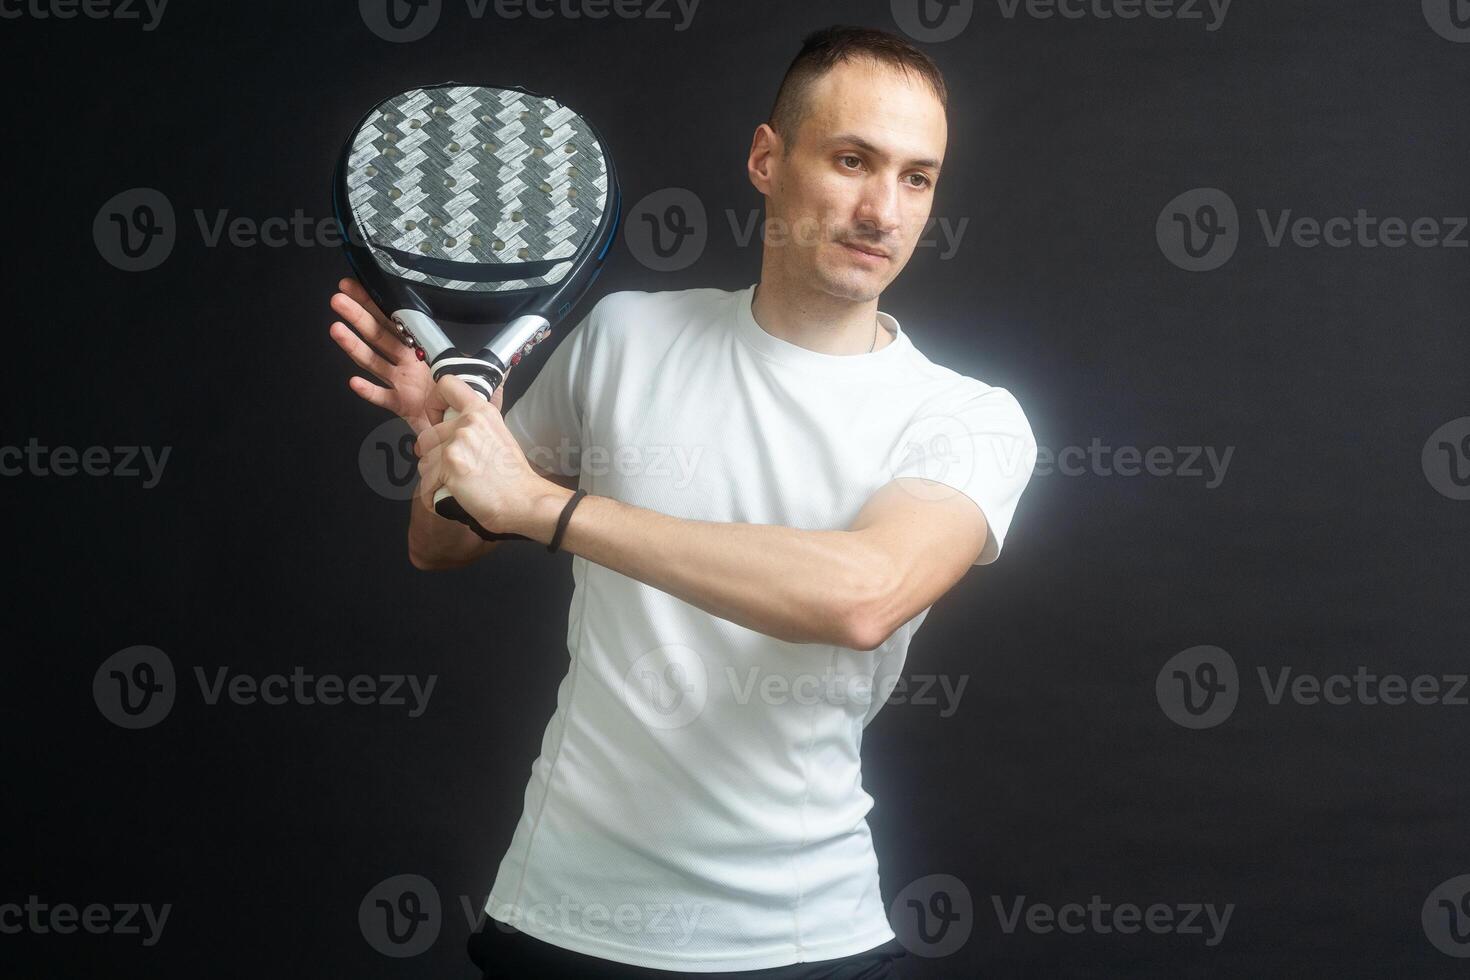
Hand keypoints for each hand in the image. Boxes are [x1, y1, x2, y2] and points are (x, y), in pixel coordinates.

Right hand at [328, 278, 507, 432]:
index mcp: (422, 351)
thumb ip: (490, 363)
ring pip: (372, 361)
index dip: (379, 304)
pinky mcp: (399, 404)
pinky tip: (354, 381)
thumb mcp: (482, 376)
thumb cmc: (465, 400)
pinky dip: (368, 390)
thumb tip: (510, 348)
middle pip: (378, 335)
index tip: (361, 287)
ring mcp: (400, 383)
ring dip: (354, 345)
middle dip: (359, 316)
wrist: (461, 429)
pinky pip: (381, 397)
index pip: (397, 321)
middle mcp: (407, 364)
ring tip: (336, 329)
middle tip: (340, 299)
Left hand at [414, 375, 548, 534]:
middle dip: (432, 457)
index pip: (446, 384)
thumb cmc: (513, 476)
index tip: (437, 421)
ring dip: (433, 477)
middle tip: (450, 470)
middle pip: (426, 435)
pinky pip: (426, 483)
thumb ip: (475, 426)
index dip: (434, 403)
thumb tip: (449, 429)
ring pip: (424, 461)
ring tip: (453, 487)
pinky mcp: (450, 466)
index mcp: (481, 411)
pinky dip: (432, 495)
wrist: (523, 500)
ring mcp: (457, 443)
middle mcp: (468, 422)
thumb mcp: (499, 435)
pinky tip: (447, 498)